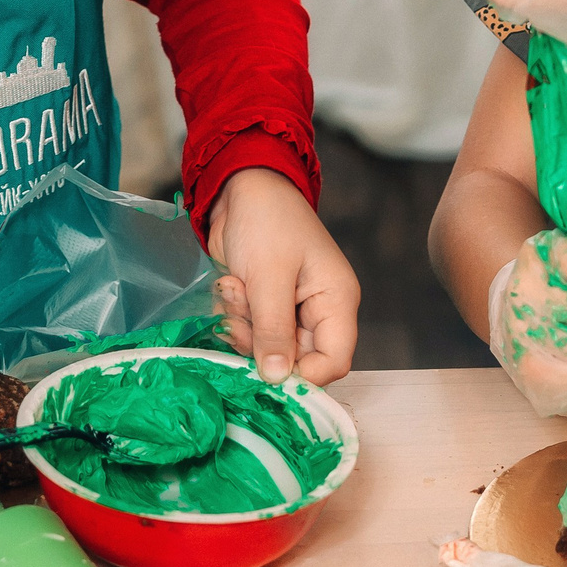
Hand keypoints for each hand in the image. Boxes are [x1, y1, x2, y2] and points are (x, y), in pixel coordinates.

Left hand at [206, 166, 360, 383]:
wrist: (238, 187)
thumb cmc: (267, 221)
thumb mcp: (270, 276)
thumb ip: (273, 330)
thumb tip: (277, 380)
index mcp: (335, 300)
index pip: (334, 361)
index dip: (304, 376)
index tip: (267, 373)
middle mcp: (317, 310)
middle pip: (294, 359)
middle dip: (261, 343)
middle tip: (240, 317)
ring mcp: (288, 308)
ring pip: (266, 348)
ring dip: (243, 326)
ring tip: (235, 290)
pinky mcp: (262, 305)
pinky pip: (247, 331)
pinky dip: (233, 316)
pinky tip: (230, 286)